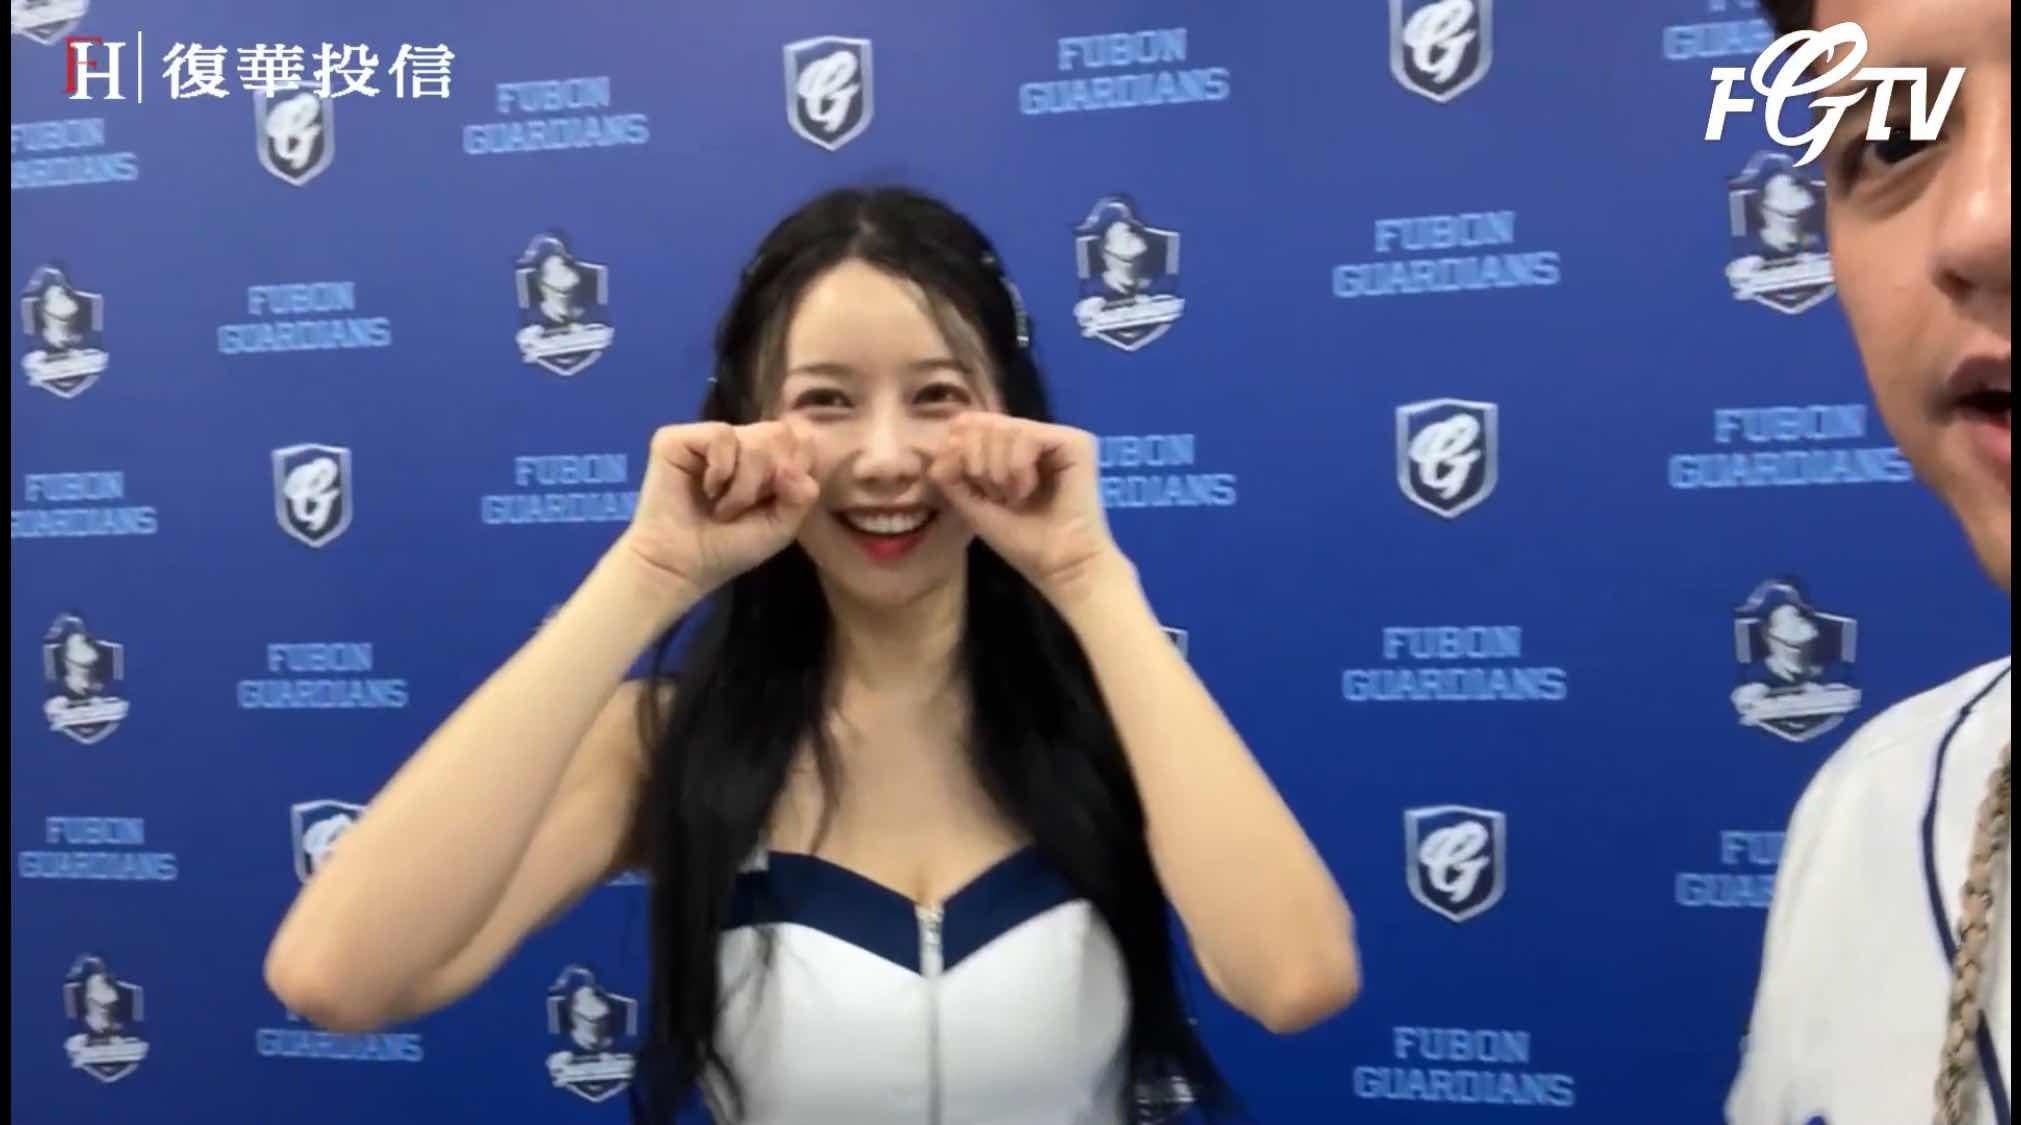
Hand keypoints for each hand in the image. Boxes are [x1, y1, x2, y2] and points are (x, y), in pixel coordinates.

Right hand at [613, 421, 821, 601]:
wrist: (680, 565)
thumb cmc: (728, 548)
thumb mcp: (780, 527)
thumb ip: (801, 496)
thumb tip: (792, 468)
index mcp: (768, 459)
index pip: (802, 441)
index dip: (795, 472)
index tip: (774, 503)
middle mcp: (741, 442)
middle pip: (781, 433)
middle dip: (770, 478)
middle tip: (746, 507)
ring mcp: (711, 438)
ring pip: (755, 437)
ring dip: (744, 484)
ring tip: (722, 508)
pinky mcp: (678, 437)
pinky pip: (721, 435)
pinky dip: (721, 469)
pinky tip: (706, 490)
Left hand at [928, 414, 1126, 602]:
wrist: (1058, 565)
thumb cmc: (1020, 540)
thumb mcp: (972, 505)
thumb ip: (951, 473)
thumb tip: (946, 440)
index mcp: (1012, 449)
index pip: (974, 424)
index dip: (960, 450)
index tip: (972, 485)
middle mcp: (1035, 437)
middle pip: (986, 424)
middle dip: (979, 465)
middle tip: (998, 496)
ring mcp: (1056, 438)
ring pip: (1005, 428)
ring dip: (999, 471)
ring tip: (1015, 498)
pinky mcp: (1076, 442)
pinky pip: (1027, 435)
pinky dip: (1018, 467)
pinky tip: (1028, 491)